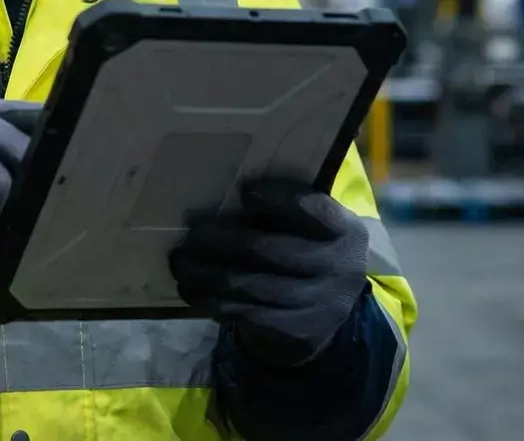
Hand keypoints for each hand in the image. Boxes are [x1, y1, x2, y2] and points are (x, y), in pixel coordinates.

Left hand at [169, 176, 368, 367]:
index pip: (316, 209)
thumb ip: (284, 208)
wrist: (327, 311)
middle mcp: (339, 268)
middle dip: (224, 239)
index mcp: (344, 230)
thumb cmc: (307, 247)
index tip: (245, 191)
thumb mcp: (310, 225)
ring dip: (207, 273)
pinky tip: (191, 288)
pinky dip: (213, 300)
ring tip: (179, 262)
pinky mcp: (297, 333)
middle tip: (192, 230)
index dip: (281, 199)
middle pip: (271, 250)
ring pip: (251, 286)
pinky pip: (247, 314)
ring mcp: (319, 305)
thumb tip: (226, 193)